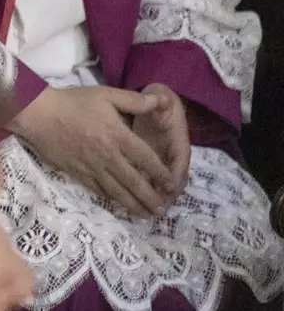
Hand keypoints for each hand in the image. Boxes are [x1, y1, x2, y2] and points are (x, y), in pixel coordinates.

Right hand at [8, 85, 178, 217]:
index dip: (161, 174)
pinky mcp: (78, 173)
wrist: (38, 115)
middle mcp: (108, 157)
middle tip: (163, 211)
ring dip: (134, 205)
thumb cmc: (73, 103)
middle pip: (134, 182)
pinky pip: (98, 190)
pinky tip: (119, 204)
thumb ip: (134, 100)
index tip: (172, 185)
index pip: (146, 159)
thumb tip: (160, 102)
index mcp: (118, 137)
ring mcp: (92, 168)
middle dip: (151, 198)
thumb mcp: (105, 94)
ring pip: (118, 192)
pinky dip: (112, 199)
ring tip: (146, 215)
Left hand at [133, 83, 190, 197]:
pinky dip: (141, 190)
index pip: (180, 162)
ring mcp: (162, 161)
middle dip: (166, 194)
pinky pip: (147, 179)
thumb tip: (161, 99)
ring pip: (159, 183)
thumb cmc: (157, 103)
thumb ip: (159, 101)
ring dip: (154, 196)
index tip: (170, 187)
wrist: (156, 103)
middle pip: (172, 179)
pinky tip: (131, 201)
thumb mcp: (159, 100)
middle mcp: (172, 156)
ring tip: (145, 211)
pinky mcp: (150, 164)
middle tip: (157, 208)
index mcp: (177, 141)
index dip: (175, 175)